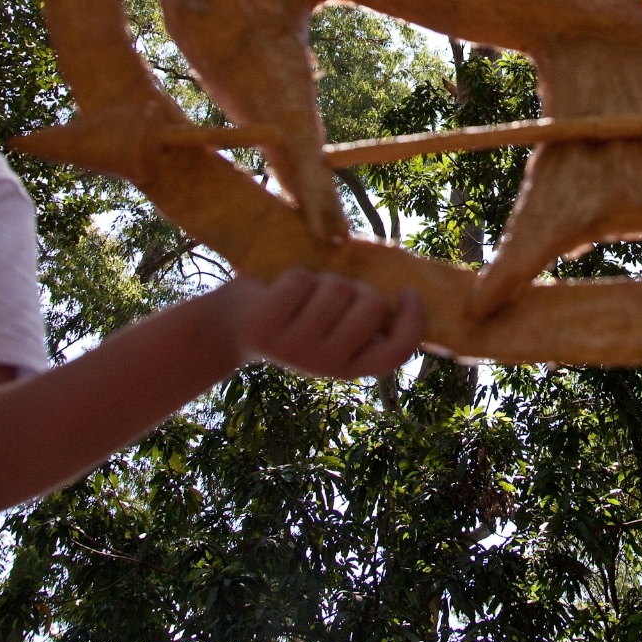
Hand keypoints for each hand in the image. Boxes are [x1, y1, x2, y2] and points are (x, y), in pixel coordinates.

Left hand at [215, 268, 424, 378]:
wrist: (228, 328)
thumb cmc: (294, 317)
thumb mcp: (333, 328)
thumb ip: (364, 317)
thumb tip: (408, 284)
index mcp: (348, 366)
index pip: (397, 351)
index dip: (413, 320)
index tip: (408, 292)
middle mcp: (325, 364)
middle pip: (372, 306)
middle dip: (357, 287)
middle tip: (331, 295)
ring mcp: (296, 348)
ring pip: (337, 288)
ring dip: (322, 279)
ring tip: (302, 295)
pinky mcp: (267, 327)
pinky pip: (302, 280)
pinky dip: (293, 274)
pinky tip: (278, 291)